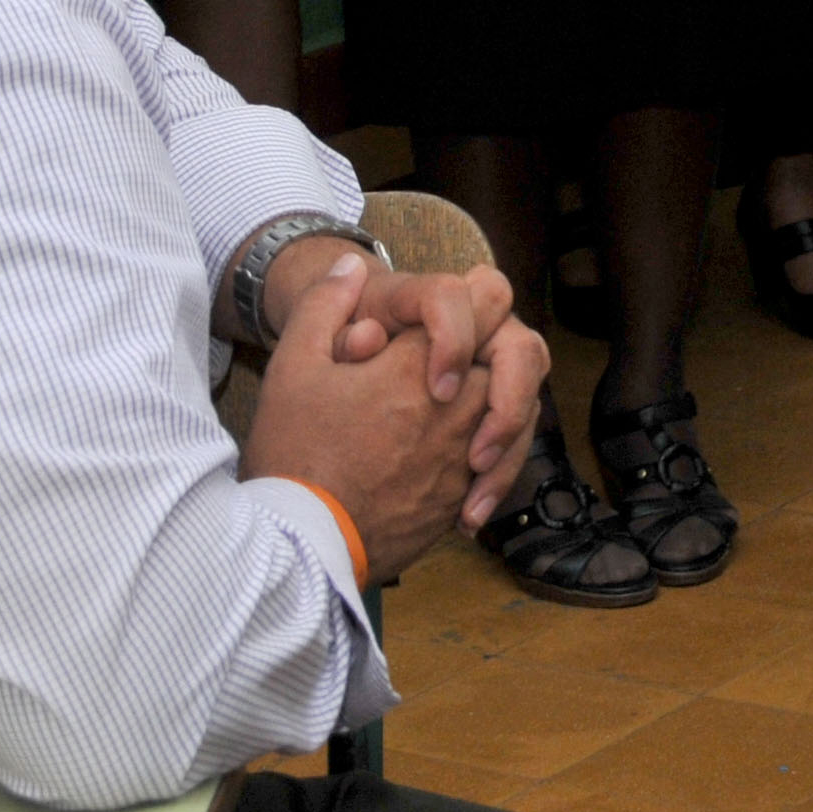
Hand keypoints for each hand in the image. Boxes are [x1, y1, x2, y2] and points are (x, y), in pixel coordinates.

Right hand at [239, 252, 496, 582]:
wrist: (300, 542)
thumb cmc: (294, 451)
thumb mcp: (292, 366)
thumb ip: (324, 305)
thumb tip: (350, 269)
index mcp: (421, 362)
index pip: (489, 299)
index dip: (479, 298)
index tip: (459, 312)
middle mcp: (459, 404)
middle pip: (519, 353)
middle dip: (496, 352)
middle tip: (458, 365)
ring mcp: (466, 453)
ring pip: (520, 412)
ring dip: (499, 407)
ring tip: (455, 415)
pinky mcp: (463, 497)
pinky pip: (501, 467)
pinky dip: (488, 461)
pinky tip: (453, 468)